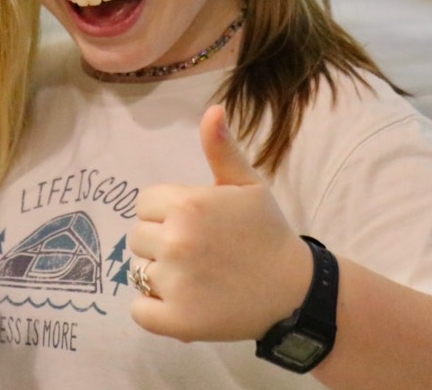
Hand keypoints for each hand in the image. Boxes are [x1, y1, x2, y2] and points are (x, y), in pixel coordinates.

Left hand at [127, 104, 311, 342]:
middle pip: (137, 236)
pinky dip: (154, 310)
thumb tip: (213, 109)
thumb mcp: (247, 185)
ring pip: (138, 271)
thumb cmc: (266, 232)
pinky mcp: (176, 321)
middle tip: (199, 251)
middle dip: (161, 241)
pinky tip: (183, 301)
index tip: (196, 223)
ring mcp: (174, 283)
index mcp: (187, 204)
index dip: (166, 212)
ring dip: (159, 275)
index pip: (144, 203)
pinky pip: (138, 310)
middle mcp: (176, 241)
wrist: (294, 291)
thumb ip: (222, 148)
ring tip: (196, 276)